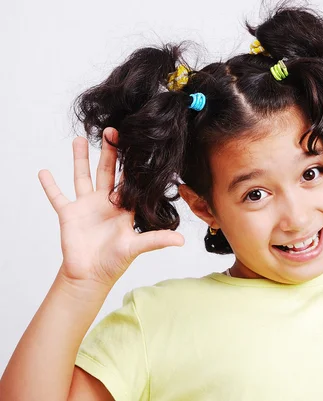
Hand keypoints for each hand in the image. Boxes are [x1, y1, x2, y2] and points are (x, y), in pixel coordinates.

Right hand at [38, 128, 184, 289]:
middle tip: (112, 130)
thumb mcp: (136, 248)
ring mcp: (86, 206)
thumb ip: (157, 240)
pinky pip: (57, 196)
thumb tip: (182, 241)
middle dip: (110, 152)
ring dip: (80, 159)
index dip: (133, 164)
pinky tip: (44, 171)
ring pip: (83, 176)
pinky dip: (50, 185)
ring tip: (80, 138)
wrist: (90, 276)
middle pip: (108, 171)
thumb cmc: (114, 262)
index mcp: (124, 208)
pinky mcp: (69, 214)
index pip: (130, 181)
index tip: (137, 144)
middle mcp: (106, 203)